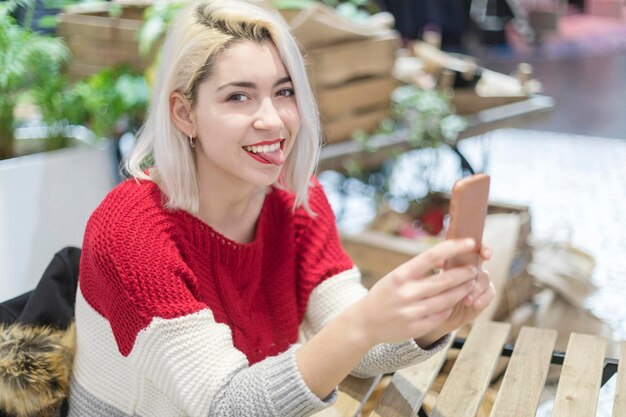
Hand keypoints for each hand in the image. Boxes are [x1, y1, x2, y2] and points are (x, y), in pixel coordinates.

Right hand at [352, 238, 483, 346]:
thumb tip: (444, 259)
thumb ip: (417, 270)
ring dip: (463, 290)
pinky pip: (442, 315)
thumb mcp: (394, 277)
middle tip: (474, 269)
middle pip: (445, 280)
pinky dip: (451, 306)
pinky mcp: (417, 327)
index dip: (453, 248)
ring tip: (470, 284)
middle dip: (464, 273)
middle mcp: (406, 293)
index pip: (431, 256)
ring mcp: (412, 312)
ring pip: (448, 299)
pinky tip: (454, 301)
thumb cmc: (384, 295)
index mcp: (400, 276)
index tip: (469, 242)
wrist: (364, 323)